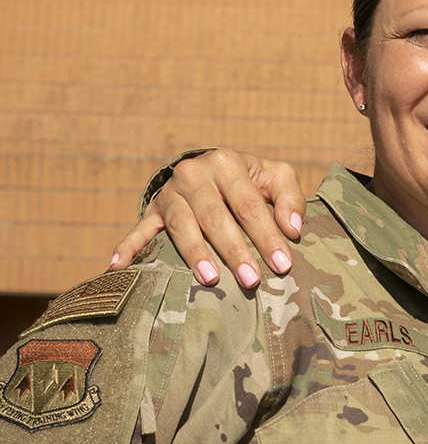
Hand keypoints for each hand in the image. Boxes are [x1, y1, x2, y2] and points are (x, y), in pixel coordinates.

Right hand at [109, 150, 306, 289]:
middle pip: (215, 217)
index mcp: (227, 163)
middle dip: (234, 250)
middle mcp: (194, 173)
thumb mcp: (277, 177)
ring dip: (194, 253)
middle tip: (251, 280)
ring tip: (210, 278)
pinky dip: (128, 247)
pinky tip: (118, 266)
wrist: (212, 169)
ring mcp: (170, 192)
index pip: (250, 206)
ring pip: (181, 225)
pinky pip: (139, 230)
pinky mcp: (152, 209)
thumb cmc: (251, 180)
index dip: (267, 236)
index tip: (282, 264)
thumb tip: (294, 229)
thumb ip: (290, 199)